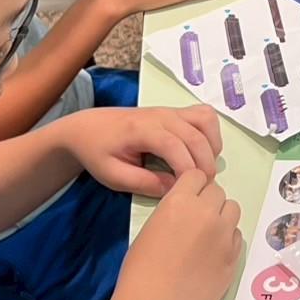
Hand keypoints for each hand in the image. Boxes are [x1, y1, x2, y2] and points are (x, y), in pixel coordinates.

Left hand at [64, 104, 223, 194]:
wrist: (88, 128)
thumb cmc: (98, 153)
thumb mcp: (113, 176)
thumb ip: (144, 183)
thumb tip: (177, 189)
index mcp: (141, 130)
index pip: (174, 146)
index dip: (187, 169)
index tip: (189, 189)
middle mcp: (161, 115)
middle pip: (195, 135)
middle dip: (205, 164)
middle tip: (202, 187)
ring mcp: (171, 110)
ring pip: (206, 121)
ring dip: (211, 146)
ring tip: (202, 168)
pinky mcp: (176, 111)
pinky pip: (204, 116)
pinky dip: (211, 134)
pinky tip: (202, 151)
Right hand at [115, 171, 242, 299]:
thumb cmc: (139, 272)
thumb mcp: (151, 228)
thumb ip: (175, 210)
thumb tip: (189, 207)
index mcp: (180, 202)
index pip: (197, 175)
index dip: (192, 186)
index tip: (187, 197)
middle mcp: (207, 213)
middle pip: (218, 192)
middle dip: (207, 201)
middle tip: (194, 220)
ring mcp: (225, 237)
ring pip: (232, 210)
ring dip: (221, 217)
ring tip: (206, 236)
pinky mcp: (234, 258)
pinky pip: (237, 237)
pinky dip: (228, 240)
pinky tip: (211, 255)